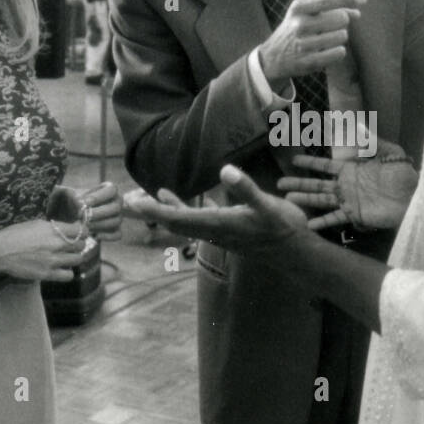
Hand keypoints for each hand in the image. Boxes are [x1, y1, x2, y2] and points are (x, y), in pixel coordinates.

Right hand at [0, 219, 86, 281]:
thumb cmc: (14, 234)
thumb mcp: (36, 224)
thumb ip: (53, 228)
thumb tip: (65, 230)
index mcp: (54, 229)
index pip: (81, 230)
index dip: (82, 231)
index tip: (80, 232)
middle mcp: (56, 244)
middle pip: (81, 244)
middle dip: (79, 243)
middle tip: (74, 244)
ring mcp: (53, 260)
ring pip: (78, 259)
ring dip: (75, 257)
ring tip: (69, 256)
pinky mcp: (47, 274)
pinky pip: (68, 276)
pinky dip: (68, 272)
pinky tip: (62, 269)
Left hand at [78, 181, 122, 240]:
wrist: (75, 213)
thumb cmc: (77, 202)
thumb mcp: (75, 197)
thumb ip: (77, 199)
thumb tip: (81, 205)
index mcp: (110, 190)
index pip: (111, 190)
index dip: (99, 197)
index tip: (85, 203)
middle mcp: (117, 202)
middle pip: (115, 208)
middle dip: (98, 213)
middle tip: (84, 217)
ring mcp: (118, 216)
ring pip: (116, 221)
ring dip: (99, 225)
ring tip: (85, 226)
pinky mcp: (116, 230)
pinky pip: (117, 234)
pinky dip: (107, 236)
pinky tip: (94, 236)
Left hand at [129, 165, 309, 254]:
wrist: (297, 253)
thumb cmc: (284, 228)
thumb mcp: (268, 205)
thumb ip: (246, 188)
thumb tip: (225, 169)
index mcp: (219, 224)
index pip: (178, 218)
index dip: (154, 210)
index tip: (133, 202)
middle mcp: (214, 231)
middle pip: (174, 222)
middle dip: (151, 211)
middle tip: (126, 201)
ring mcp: (220, 232)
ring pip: (184, 222)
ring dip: (164, 210)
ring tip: (147, 197)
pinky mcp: (227, 230)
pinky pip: (199, 220)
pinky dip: (185, 209)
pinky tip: (180, 197)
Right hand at [257, 0, 364, 87]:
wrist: (273, 56)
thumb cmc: (297, 29)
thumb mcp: (308, 13)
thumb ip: (333, 9)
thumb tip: (357, 12)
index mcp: (299, 7)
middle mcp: (299, 24)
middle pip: (340, 18)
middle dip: (343, 22)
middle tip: (334, 26)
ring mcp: (302, 44)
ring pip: (341, 36)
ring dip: (341, 37)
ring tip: (329, 39)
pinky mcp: (307, 61)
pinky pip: (338, 53)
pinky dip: (340, 51)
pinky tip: (334, 50)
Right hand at [277, 140, 418, 229]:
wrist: (414, 197)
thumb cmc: (403, 174)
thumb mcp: (389, 151)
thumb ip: (371, 141)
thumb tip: (357, 123)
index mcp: (351, 169)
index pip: (326, 165)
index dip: (310, 163)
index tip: (294, 161)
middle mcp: (346, 185)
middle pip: (317, 184)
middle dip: (299, 183)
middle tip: (280, 183)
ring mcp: (348, 201)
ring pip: (321, 200)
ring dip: (305, 200)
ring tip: (288, 200)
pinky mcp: (355, 216)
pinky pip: (335, 219)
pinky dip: (322, 222)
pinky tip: (308, 225)